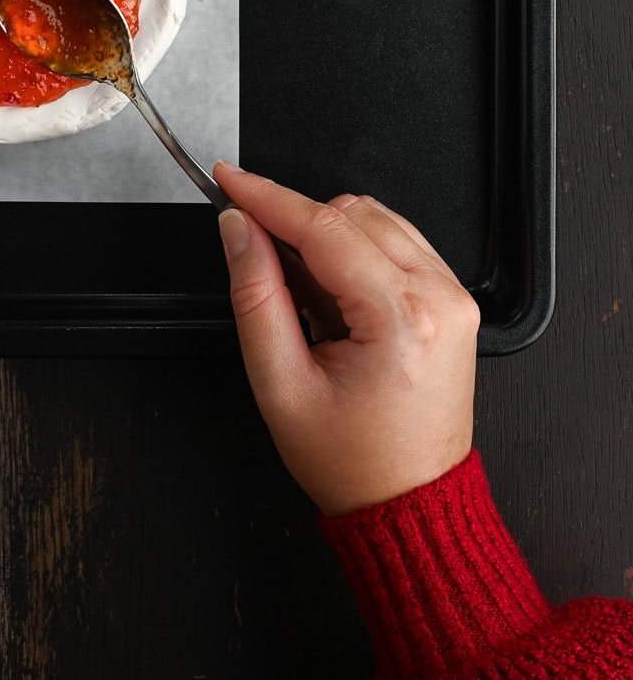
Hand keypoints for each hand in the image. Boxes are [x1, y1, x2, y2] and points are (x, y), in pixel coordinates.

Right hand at [214, 164, 477, 516]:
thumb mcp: (279, 382)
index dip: (265, 196)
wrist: (406, 502)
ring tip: (303, 302)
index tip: (227, 177)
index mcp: (401, 319)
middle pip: (350, 213)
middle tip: (257, 264)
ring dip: (324, 238)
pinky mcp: (451, 299)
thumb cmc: (351, 460)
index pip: (323, 229)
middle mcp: (440, 297)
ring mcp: (453, 296)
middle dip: (293, 224)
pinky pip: (395, 242)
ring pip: (374, 219)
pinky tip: (332, 297)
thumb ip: (255, 294)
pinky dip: (352, 251)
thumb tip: (239, 230)